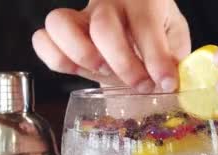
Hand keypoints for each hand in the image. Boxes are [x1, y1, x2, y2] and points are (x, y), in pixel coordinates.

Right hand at [32, 0, 189, 92]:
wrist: (133, 18)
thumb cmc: (155, 29)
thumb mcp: (174, 37)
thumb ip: (174, 56)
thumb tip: (173, 80)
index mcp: (142, 0)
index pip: (146, 26)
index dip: (156, 58)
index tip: (167, 83)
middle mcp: (107, 2)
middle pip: (102, 26)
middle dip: (121, 63)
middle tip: (138, 84)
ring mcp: (80, 16)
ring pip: (60, 23)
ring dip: (79, 54)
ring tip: (100, 73)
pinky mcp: (63, 33)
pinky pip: (43, 39)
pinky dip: (54, 58)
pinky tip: (76, 71)